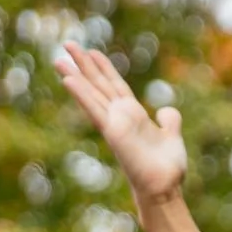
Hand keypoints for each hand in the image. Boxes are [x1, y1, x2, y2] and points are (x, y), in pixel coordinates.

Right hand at [52, 41, 187, 211]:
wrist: (164, 187)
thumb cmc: (167, 168)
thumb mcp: (172, 136)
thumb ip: (170, 121)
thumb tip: (166, 110)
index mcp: (134, 115)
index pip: (115, 85)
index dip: (104, 68)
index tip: (91, 51)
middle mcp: (120, 117)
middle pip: (98, 84)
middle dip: (83, 64)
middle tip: (67, 44)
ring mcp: (114, 124)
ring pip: (91, 93)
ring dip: (75, 76)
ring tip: (58, 59)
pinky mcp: (112, 132)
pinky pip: (94, 109)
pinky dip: (82, 94)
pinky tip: (69, 80)